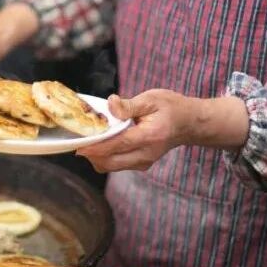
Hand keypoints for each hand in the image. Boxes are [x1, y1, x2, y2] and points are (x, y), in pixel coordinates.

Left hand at [76, 90, 194, 172]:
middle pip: (110, 162)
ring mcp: (144, 162)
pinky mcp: (140, 165)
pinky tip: (102, 143)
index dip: (95, 147)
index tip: (78, 145)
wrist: (189, 123)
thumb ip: (129, 105)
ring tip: (90, 140)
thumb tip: (110, 104)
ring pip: (110, 167)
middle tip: (80, 140)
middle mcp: (146, 154)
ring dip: (97, 156)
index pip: (116, 145)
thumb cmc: (170, 108)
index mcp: (149, 137)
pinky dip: (105, 157)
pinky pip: (116, 165)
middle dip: (91, 154)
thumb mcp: (151, 99)